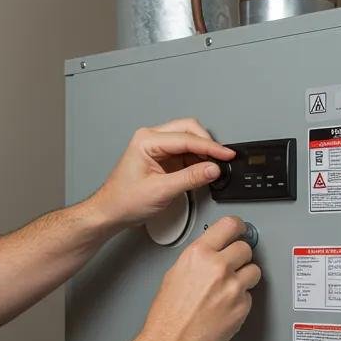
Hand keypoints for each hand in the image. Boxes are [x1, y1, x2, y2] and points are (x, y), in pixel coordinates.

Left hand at [89, 119, 233, 228]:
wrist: (113, 210)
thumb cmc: (126, 199)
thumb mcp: (162, 190)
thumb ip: (190, 178)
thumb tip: (213, 169)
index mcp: (147, 141)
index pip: (186, 138)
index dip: (210, 146)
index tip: (227, 154)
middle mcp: (152, 139)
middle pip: (189, 130)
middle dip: (208, 143)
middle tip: (223, 157)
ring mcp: (159, 148)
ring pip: (189, 140)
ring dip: (204, 152)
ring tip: (215, 167)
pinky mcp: (165, 159)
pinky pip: (187, 153)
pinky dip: (199, 161)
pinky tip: (205, 171)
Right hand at [136, 216, 261, 340]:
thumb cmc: (169, 313)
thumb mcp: (176, 273)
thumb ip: (199, 259)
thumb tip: (213, 254)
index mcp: (199, 254)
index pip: (229, 226)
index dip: (239, 227)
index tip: (242, 229)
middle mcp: (218, 268)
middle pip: (246, 249)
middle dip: (241, 256)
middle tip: (234, 264)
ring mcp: (233, 288)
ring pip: (254, 272)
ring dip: (246, 277)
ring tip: (230, 287)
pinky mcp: (242, 307)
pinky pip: (250, 296)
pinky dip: (242, 300)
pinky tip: (226, 305)